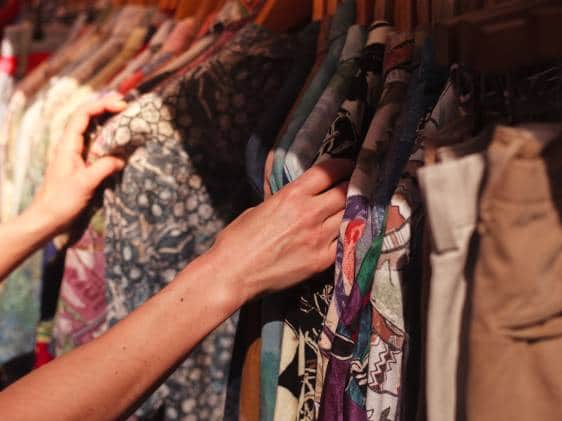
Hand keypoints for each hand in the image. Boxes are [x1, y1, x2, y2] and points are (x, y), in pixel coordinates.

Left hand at [29, 94, 127, 235]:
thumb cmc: (61, 201)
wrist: (47, 220)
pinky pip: (97, 148)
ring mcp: (76, 156)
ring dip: (109, 124)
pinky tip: (121, 144)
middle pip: (88, 119)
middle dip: (106, 110)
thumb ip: (104, 167)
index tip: (121, 105)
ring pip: (93, 133)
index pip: (83, 115)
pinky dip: (109, 141)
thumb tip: (121, 158)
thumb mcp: (85, 183)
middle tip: (128, 107)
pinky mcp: (82, 167)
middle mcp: (71, 146)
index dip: (101, 105)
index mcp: (68, 145)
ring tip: (127, 120)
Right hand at [210, 159, 352, 303]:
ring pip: (350, 216)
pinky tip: (345, 233)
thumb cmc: (238, 240)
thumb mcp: (260, 208)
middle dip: (351, 187)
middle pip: (345, 192)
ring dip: (352, 211)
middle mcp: (309, 213)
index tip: (347, 167)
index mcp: (292, 195)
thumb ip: (285, 201)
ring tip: (352, 210)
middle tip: (354, 187)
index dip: (342, 166)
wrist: (233, 273)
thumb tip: (299, 200)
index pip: (329, 171)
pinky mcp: (321, 261)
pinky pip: (345, 242)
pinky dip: (347, 235)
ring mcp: (318, 238)